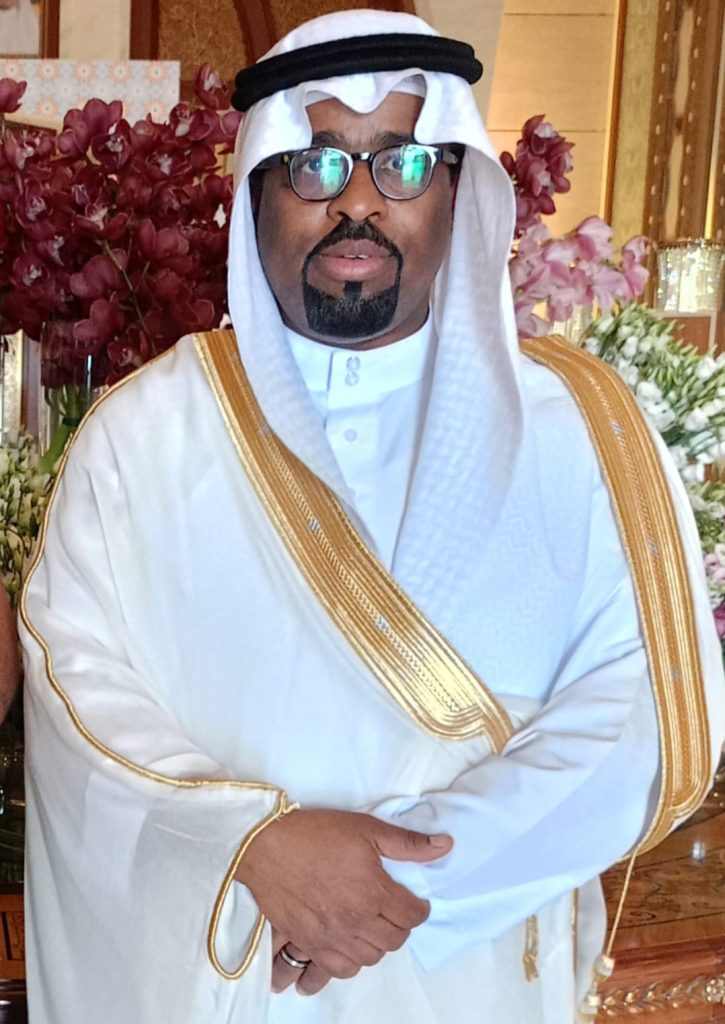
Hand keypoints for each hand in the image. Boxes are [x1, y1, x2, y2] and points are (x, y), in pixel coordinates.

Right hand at [237, 809, 451, 983]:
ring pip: (368, 959)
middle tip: (393, 911)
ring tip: (370, 927)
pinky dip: (344, 964)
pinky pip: (333, 970)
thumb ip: (407, 843)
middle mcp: (355, 920)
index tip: (415, 902)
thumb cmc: (314, 834)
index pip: (412, 915)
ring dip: (375, 945)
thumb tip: (443, 846)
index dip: (419, 909)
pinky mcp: (306, 943)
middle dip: (400, 926)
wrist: (265, 845)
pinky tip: (344, 949)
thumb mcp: (365, 828)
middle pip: (393, 940)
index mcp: (373, 891)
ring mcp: (329, 936)